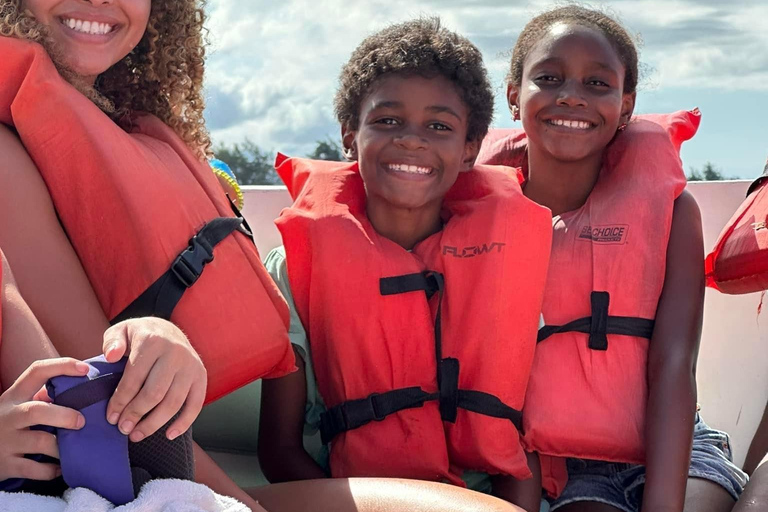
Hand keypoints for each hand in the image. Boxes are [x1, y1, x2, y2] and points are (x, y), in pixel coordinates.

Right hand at [0, 358, 86, 481]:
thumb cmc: (8, 424)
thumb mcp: (18, 405)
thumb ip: (42, 397)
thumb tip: (78, 387)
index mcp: (14, 396)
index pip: (37, 371)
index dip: (62, 366)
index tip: (85, 369)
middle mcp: (8, 416)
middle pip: (37, 411)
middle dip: (64, 416)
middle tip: (81, 422)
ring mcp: (6, 441)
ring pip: (40, 442)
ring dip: (62, 447)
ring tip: (74, 448)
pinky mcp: (6, 465)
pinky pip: (35, 469)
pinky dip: (52, 470)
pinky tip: (61, 467)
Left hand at [103, 318, 206, 442]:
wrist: (168, 330)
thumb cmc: (141, 336)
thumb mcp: (123, 331)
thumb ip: (112, 342)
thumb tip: (112, 356)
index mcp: (153, 341)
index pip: (134, 378)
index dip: (121, 401)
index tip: (111, 417)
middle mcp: (176, 353)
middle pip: (155, 393)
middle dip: (136, 415)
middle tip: (123, 428)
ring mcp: (191, 365)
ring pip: (174, 402)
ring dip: (154, 424)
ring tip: (137, 435)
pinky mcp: (201, 376)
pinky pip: (196, 404)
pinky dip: (184, 423)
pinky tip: (168, 435)